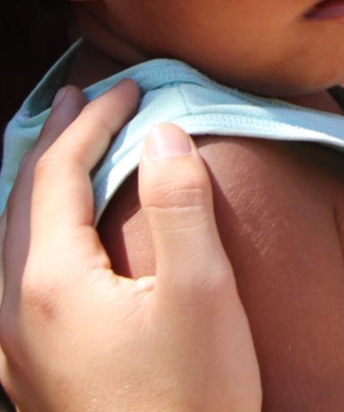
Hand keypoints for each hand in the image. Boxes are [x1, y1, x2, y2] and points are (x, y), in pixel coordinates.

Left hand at [0, 84, 261, 411]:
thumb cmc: (192, 394)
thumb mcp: (201, 292)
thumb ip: (178, 204)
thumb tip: (162, 132)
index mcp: (49, 284)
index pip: (59, 175)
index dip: (94, 121)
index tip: (131, 85)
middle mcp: (11, 313)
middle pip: (20, 204)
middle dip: (52, 142)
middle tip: (81, 98)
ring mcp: (13, 351)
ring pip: (9, 243)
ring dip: (38, 185)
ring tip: (63, 151)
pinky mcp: (31, 376)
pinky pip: (16, 277)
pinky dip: (36, 231)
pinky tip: (57, 239)